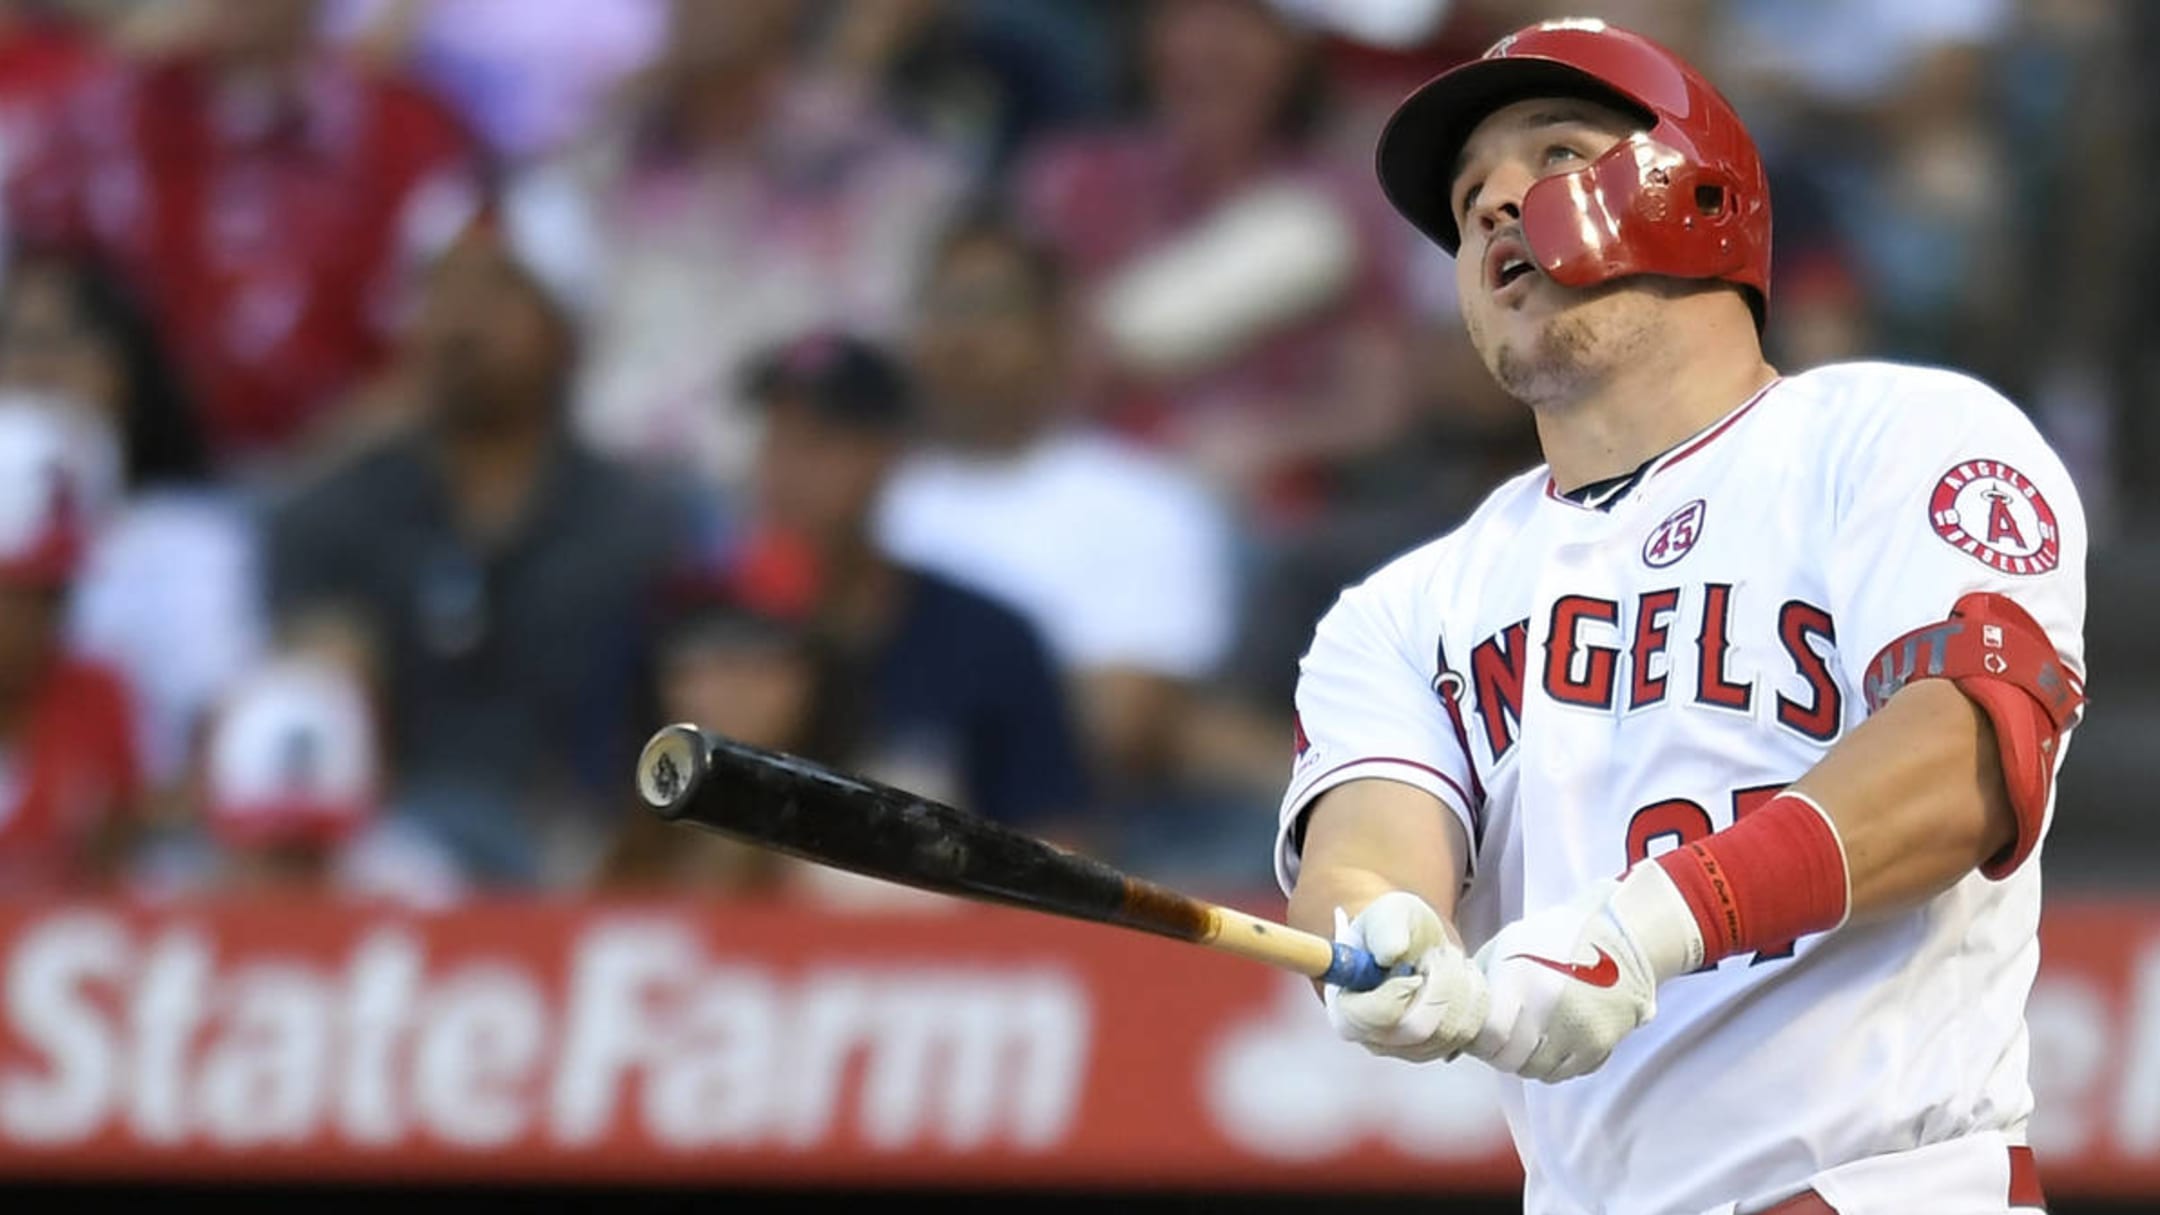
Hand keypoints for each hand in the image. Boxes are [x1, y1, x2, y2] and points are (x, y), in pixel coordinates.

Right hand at [1325, 891, 1489, 1062]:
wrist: (1420, 941)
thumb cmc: (1396, 927)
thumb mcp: (1388, 913)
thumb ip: (1385, 930)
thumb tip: (1391, 954)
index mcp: (1346, 1005)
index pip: (1367, 1020)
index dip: (1396, 994)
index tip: (1414, 971)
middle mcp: (1371, 1036)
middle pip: (1416, 1030)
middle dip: (1438, 985)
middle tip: (1437, 955)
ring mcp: (1404, 1048)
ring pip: (1446, 1031)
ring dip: (1457, 987)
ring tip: (1448, 960)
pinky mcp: (1436, 1049)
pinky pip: (1466, 1034)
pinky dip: (1472, 1001)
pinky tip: (1461, 978)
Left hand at [1469, 863, 1702, 1082]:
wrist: (1623, 936)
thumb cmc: (1558, 937)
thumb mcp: (1509, 944)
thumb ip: (1482, 978)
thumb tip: (1458, 1013)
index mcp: (1523, 982)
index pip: (1488, 1037)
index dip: (1478, 1039)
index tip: (1478, 1030)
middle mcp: (1550, 1013)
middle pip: (1510, 1060)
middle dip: (1498, 1051)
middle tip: (1500, 1035)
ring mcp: (1579, 1033)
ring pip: (1536, 1071)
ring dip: (1526, 1059)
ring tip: (1527, 1034)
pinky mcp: (1601, 1046)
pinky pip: (1566, 1073)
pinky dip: (1554, 1062)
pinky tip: (1552, 1039)